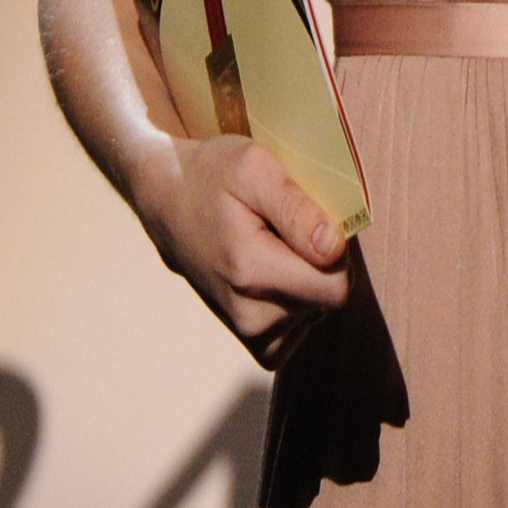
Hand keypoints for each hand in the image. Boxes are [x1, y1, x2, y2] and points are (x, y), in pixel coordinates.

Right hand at [137, 134, 349, 365]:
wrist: (169, 201)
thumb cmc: (214, 176)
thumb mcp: (256, 168)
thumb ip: (297, 209)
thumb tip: (334, 250)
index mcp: (251, 272)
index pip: (336, 286)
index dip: (339, 251)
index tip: (315, 223)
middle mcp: (249, 316)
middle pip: (329, 299)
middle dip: (325, 263)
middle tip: (292, 230)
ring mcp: (248, 333)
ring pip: (317, 311)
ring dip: (310, 280)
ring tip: (278, 247)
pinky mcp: (251, 339)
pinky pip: (299, 329)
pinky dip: (299, 302)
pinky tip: (278, 272)